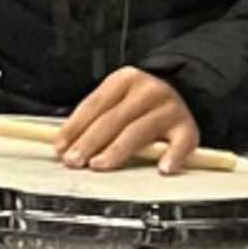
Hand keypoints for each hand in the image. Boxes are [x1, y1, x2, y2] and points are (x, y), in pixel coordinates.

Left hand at [55, 66, 201, 174]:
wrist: (182, 92)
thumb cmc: (138, 104)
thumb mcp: (115, 101)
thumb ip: (93, 119)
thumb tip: (63, 146)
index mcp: (125, 79)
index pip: (94, 104)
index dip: (74, 127)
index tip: (60, 147)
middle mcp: (148, 90)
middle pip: (113, 119)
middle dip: (89, 142)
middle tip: (74, 161)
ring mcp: (170, 108)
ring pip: (138, 131)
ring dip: (116, 151)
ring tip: (99, 165)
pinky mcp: (187, 127)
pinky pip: (182, 143)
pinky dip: (173, 156)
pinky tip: (163, 169)